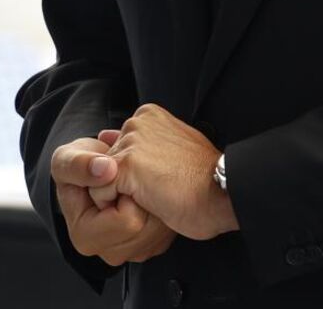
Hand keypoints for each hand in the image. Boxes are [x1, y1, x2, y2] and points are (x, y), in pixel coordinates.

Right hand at [51, 136, 175, 265]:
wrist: (96, 168)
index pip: (127, 222)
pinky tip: (148, 195)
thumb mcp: (68, 158)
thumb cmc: (80, 167)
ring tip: (139, 186)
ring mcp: (126, 250)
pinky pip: (165, 235)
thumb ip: (79, 164)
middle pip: (145, 233)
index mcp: (85, 235)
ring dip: (156, 205)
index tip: (118, 177)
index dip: (127, 194)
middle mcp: (106, 250)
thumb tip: (106, 169)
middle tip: (131, 181)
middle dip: (145, 201)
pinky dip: (163, 211)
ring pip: (159, 235)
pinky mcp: (144, 246)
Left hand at [85, 104, 238, 241]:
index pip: (119, 148)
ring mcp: (130, 142)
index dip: (135, 173)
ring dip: (122, 196)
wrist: (222, 192)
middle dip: (124, 183)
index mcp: (148, 115)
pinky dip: (117, 207)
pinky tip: (146, 203)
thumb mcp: (170, 148)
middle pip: (108, 163)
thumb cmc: (202, 178)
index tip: (161, 178)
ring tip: (153, 195)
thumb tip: (104, 135)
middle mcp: (137, 122)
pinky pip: (100, 194)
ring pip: (101, 180)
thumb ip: (139, 141)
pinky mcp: (126, 166)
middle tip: (158, 189)